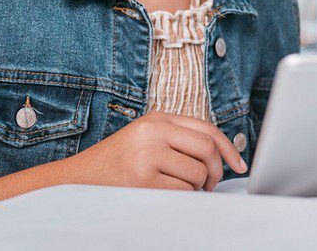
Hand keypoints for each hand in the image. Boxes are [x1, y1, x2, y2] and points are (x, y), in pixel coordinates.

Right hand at [61, 111, 246, 191]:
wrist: (77, 180)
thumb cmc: (116, 163)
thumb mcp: (146, 139)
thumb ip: (178, 139)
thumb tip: (219, 156)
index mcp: (157, 119)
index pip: (206, 129)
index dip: (228, 148)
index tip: (239, 163)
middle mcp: (153, 132)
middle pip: (207, 149)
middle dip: (215, 171)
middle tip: (209, 184)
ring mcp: (148, 154)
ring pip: (197, 173)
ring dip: (196, 187)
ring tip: (179, 189)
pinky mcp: (143, 179)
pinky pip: (182, 191)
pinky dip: (182, 197)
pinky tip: (169, 195)